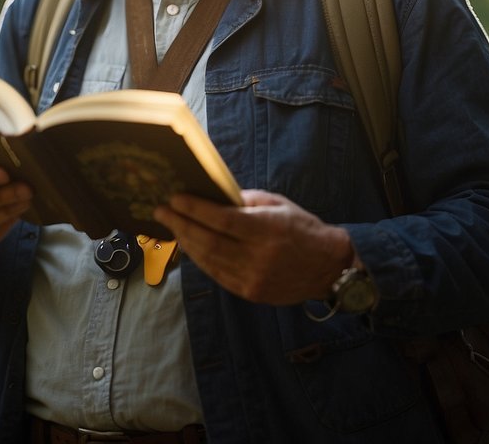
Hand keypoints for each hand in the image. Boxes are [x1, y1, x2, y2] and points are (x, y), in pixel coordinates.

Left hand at [154, 189, 354, 304]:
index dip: (195, 209)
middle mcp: (260, 257)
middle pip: (209, 241)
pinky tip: (189, 245)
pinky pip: (216, 274)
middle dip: (181, 225)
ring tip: (172, 226)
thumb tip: (210, 195)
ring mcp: (254, 279)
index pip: (222, 220)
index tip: (174, 198)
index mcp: (269, 230)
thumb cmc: (301, 229)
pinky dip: (200, 259)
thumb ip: (244, 201)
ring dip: (186, 242)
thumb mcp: (278, 204)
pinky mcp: (250, 293)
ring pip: (209, 260)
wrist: (328, 267)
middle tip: (161, 211)